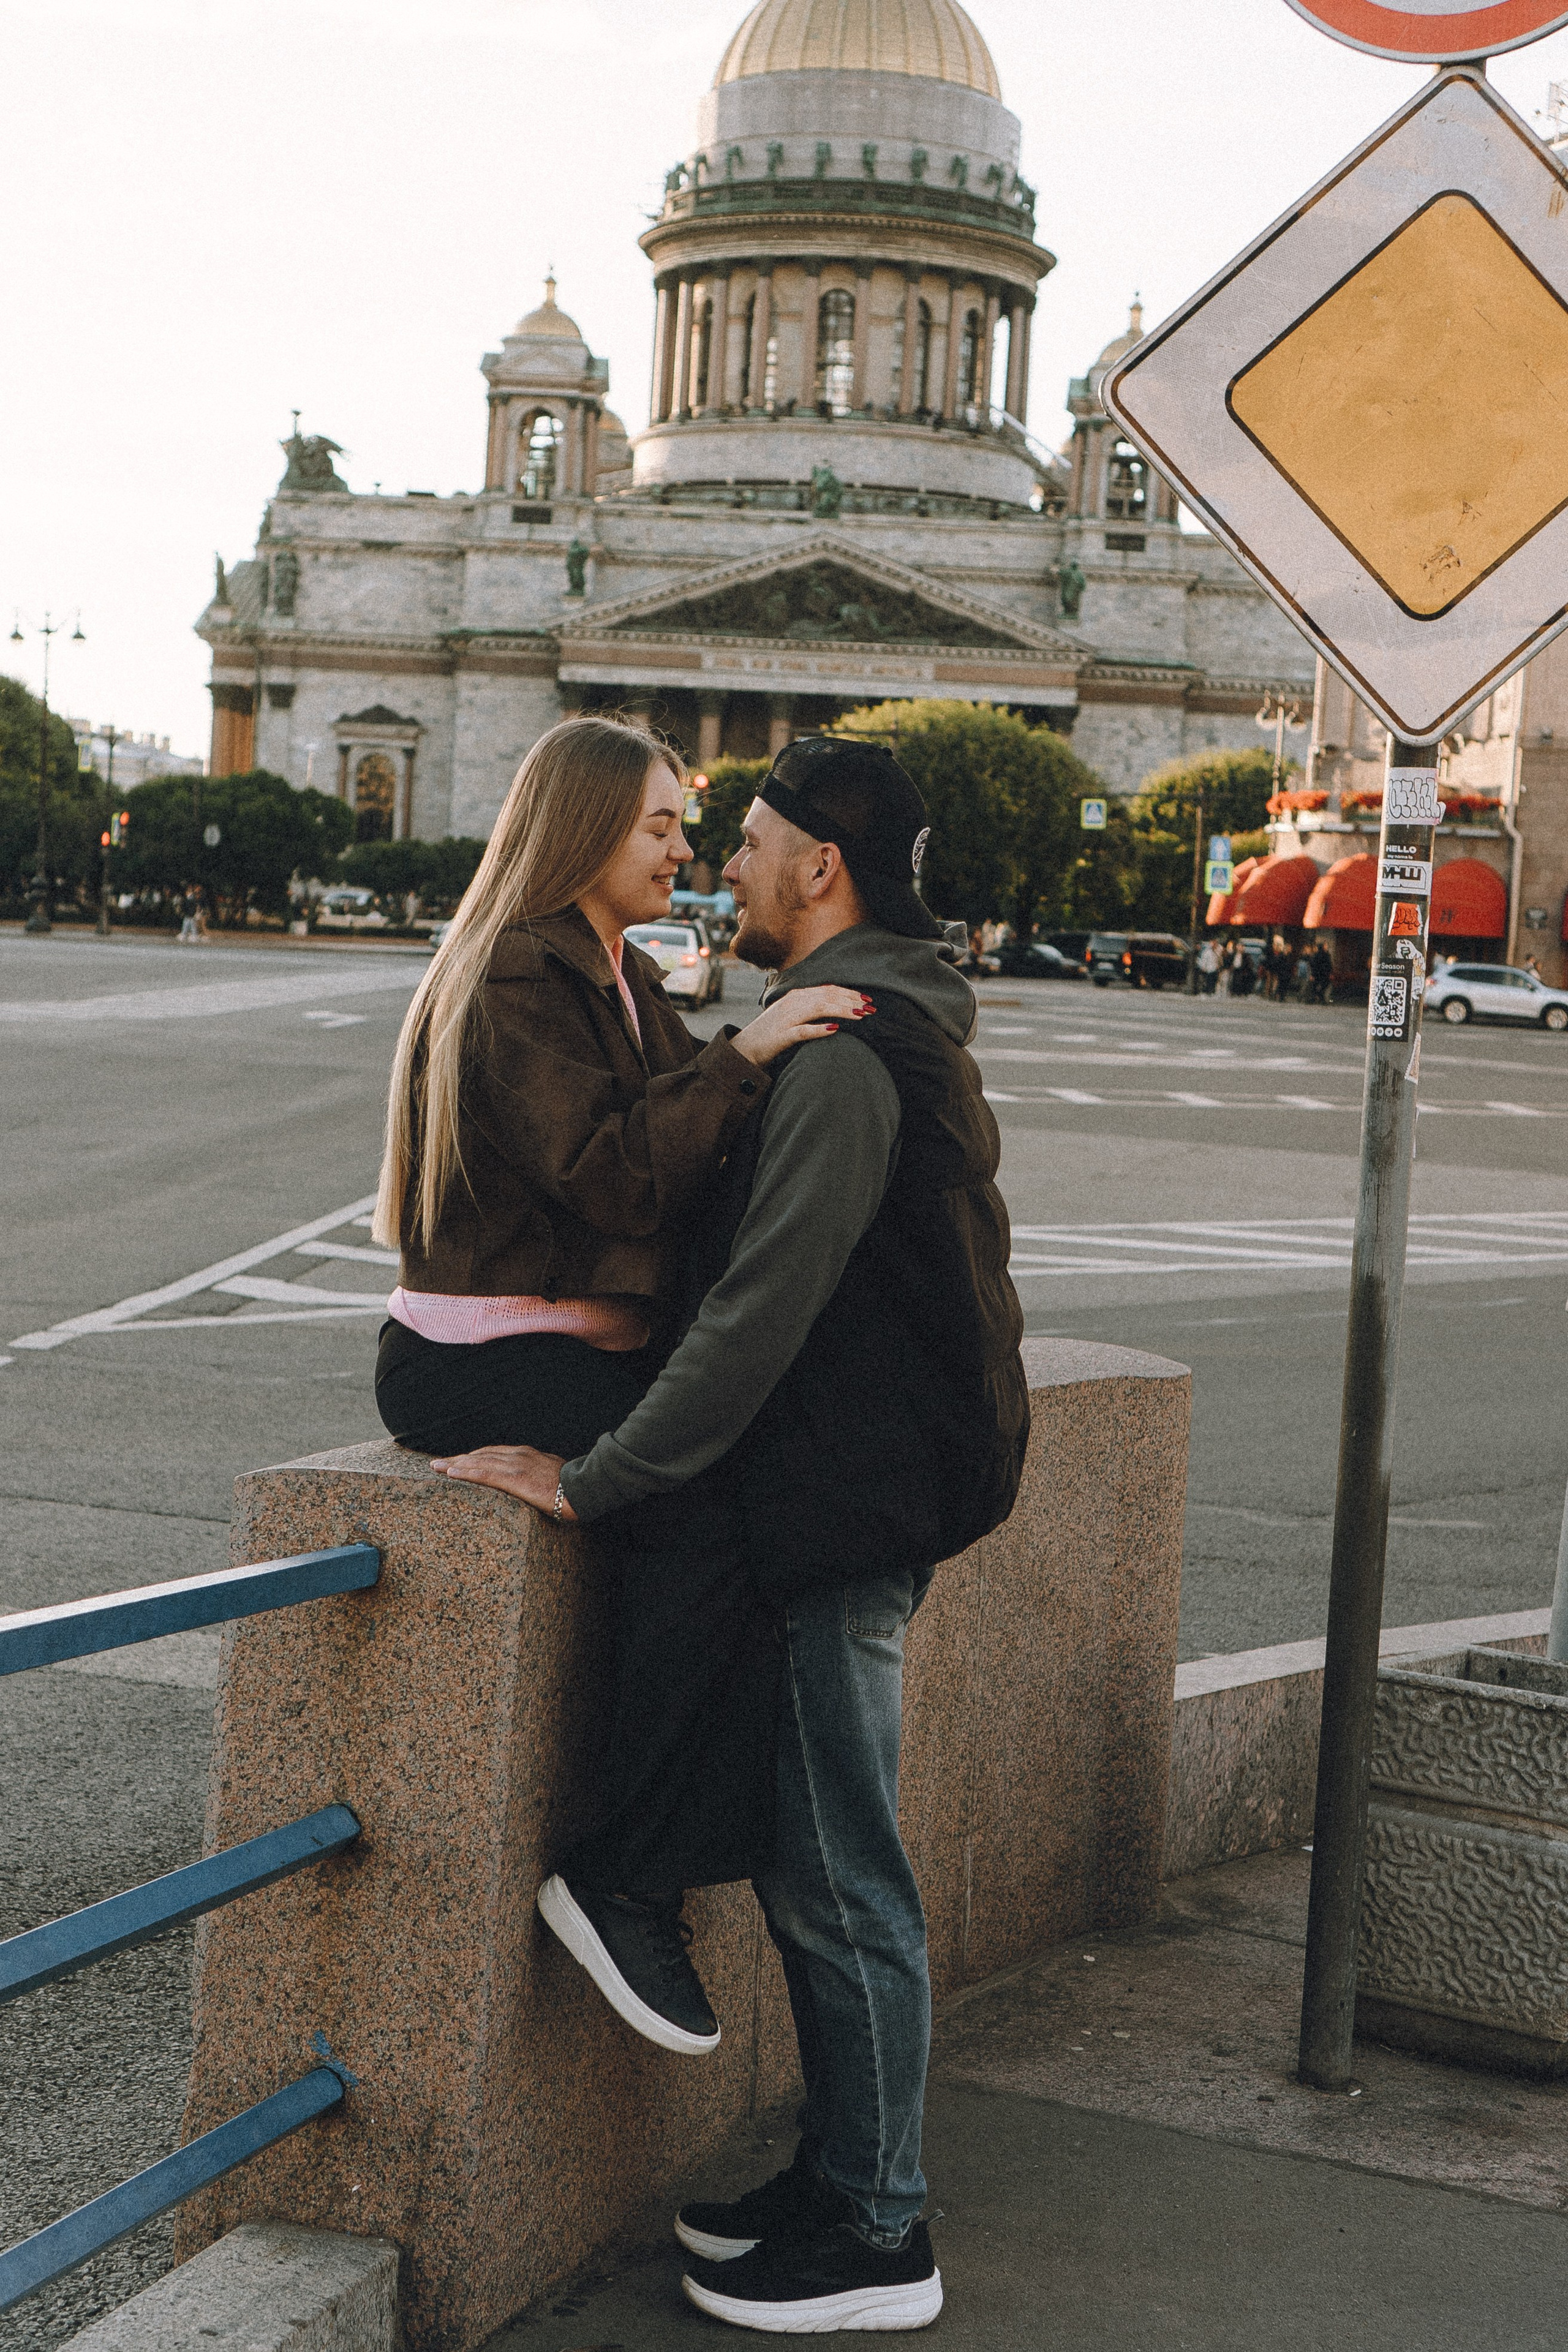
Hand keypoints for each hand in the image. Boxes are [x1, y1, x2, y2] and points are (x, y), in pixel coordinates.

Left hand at [429, 1443, 575, 1518]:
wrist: (584, 1488)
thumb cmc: (572, 1486)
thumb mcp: (552, 1474)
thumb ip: (537, 1474)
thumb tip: (531, 1482)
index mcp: (525, 1454)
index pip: (492, 1453)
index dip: (472, 1457)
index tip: (457, 1460)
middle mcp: (517, 1455)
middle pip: (480, 1455)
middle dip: (458, 1459)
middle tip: (437, 1463)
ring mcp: (515, 1466)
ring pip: (478, 1462)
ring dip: (455, 1464)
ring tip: (437, 1467)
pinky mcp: (515, 1479)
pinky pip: (485, 1474)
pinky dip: (466, 1472)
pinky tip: (451, 1474)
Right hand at [733, 986, 873, 1066]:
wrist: (745, 1049)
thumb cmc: (773, 1034)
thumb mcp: (793, 1015)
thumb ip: (811, 1008)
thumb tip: (837, 1009)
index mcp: (796, 996)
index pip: (827, 989)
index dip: (849, 993)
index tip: (867, 999)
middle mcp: (792, 1003)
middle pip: (826, 996)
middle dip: (851, 1001)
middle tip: (871, 1008)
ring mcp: (786, 1018)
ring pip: (817, 1008)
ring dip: (841, 1010)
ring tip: (860, 1015)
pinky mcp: (781, 1036)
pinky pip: (802, 1031)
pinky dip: (818, 1029)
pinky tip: (834, 1029)